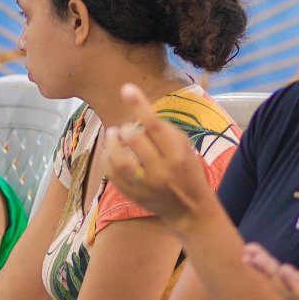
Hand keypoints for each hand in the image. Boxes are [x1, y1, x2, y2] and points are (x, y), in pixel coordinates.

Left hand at [105, 83, 216, 229]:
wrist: (190, 210)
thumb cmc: (188, 171)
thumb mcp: (186, 148)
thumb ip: (165, 131)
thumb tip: (140, 111)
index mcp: (177, 155)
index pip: (155, 126)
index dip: (139, 105)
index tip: (127, 89)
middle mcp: (161, 170)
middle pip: (134, 140)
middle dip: (127, 129)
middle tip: (126, 129)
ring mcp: (145, 185)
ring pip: (120, 159)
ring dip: (112, 142)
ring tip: (113, 135)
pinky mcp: (132, 194)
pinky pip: (112, 173)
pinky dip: (107, 158)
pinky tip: (111, 151)